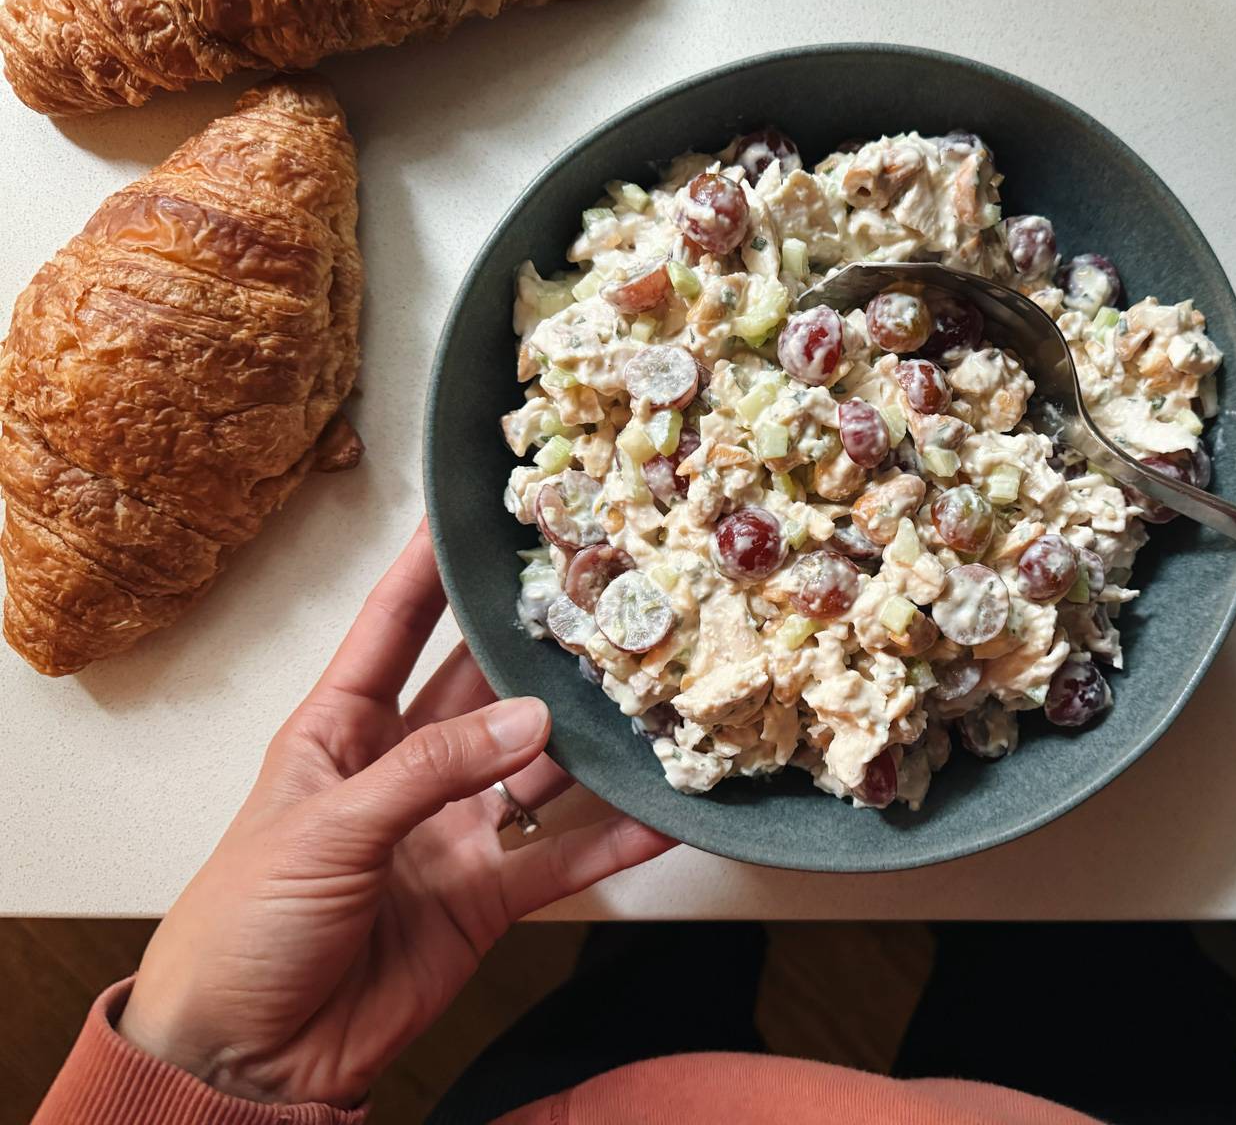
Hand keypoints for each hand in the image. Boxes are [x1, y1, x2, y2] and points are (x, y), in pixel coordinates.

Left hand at [117, 521, 674, 1106]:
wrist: (247, 1057)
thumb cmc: (241, 927)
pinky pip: (557, 862)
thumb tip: (530, 720)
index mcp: (339, 733)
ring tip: (645, 695)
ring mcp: (447, 832)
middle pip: (481, 689)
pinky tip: (659, 817)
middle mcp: (402, 770)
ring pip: (533, 770)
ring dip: (585, 741)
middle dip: (533, 646)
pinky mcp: (482, 898)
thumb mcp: (325, 828)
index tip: (474, 512)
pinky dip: (610, 843)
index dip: (430, 570)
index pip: (392, 630)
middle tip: (597, 595)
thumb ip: (431, 769)